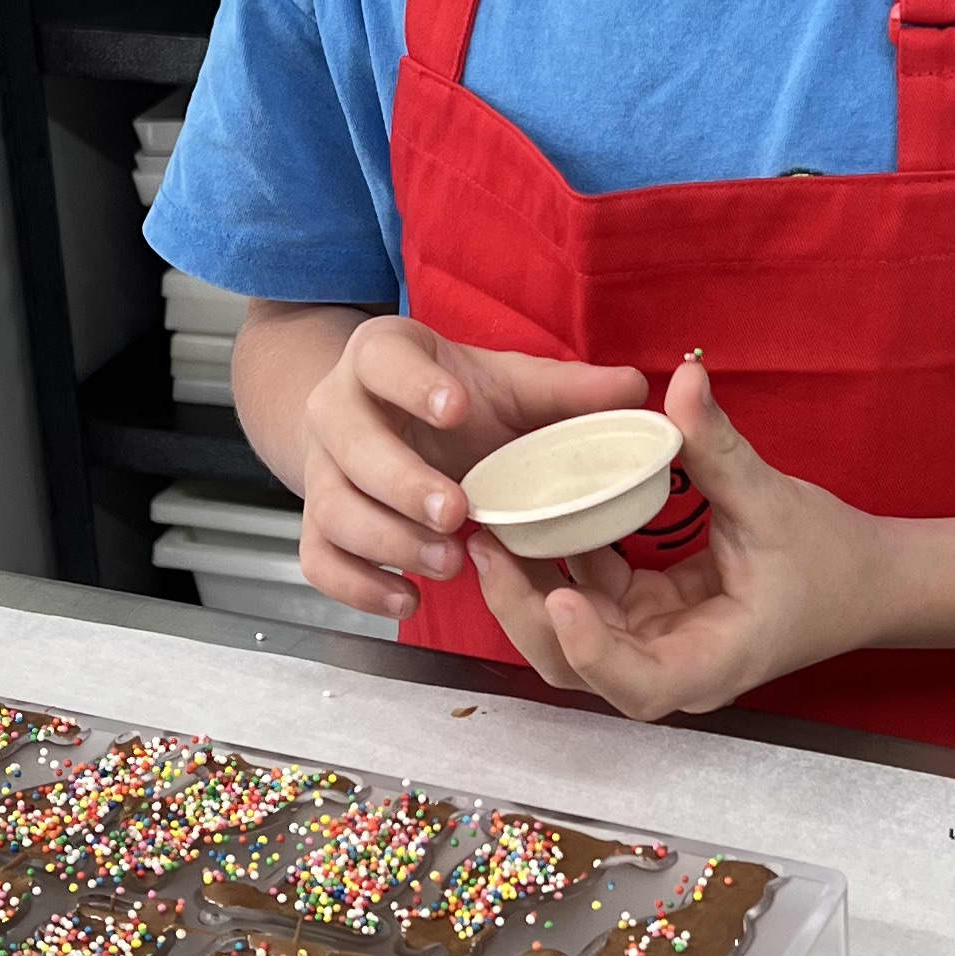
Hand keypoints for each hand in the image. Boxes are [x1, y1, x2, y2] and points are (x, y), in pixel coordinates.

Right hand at [295, 317, 649, 624]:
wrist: (387, 421)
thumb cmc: (456, 400)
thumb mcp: (505, 385)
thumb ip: (565, 391)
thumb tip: (636, 388)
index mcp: (383, 357)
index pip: (383, 358)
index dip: (414, 384)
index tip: (457, 408)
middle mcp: (337, 409)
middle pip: (349, 443)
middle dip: (401, 481)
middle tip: (457, 512)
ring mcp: (321, 471)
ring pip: (330, 509)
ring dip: (387, 541)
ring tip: (448, 563)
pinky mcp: (318, 523)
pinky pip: (318, 560)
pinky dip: (357, 587)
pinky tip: (409, 599)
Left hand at [466, 355, 890, 720]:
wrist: (863, 581)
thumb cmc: (830, 556)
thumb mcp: (774, 500)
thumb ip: (720, 447)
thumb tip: (685, 375)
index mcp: (714, 659)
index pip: (639, 684)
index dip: (593, 650)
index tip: (563, 596)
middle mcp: (674, 666)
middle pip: (581, 668)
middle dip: (527, 612)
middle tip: (488, 544)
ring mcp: (655, 646)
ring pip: (571, 640)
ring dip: (529, 589)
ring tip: (489, 529)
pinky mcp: (646, 619)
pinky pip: (590, 601)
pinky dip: (558, 565)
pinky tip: (529, 517)